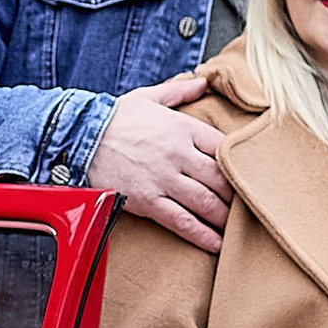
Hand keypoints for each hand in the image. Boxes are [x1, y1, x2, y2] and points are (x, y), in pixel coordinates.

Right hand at [88, 73, 230, 252]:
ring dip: (224, 218)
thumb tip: (203, 82)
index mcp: (182, 128)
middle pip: (221, 178)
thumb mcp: (149, 97)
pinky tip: (216, 244)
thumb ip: (180, 91)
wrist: (79, 137)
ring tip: (236, 228)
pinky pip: (182, 222)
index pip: (224, 147)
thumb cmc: (113, 117)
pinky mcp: (148, 201)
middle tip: (247, 206)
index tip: (247, 174)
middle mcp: (178, 154)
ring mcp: (164, 180)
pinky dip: (202, 235)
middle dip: (238, 195)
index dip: (240, 163)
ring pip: (206, 203)